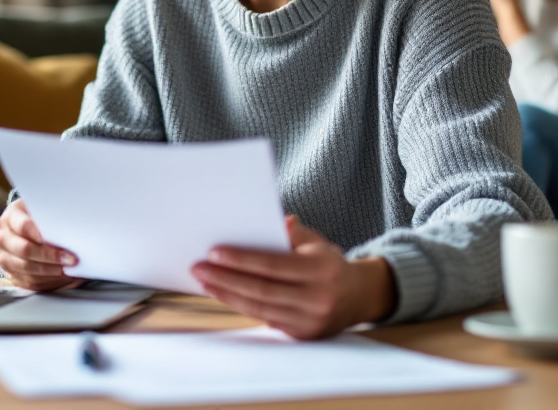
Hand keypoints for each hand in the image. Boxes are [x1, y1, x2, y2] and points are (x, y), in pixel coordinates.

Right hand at [0, 199, 80, 291]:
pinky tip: (61, 277)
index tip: (59, 239)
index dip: (41, 234)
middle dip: (50, 256)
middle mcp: (3, 237)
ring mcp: (5, 257)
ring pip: (27, 269)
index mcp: (10, 217)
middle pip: (25, 250)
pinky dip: (48, 281)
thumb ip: (52, 215)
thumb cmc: (39, 218)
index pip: (24, 226)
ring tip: (69, 269)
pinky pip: (29, 282)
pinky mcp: (10, 274)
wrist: (27, 229)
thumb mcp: (43, 210)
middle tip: (71, 259)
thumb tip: (73, 225)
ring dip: (51, 271)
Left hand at [191, 216, 395, 339]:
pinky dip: (242, 307)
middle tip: (199, 268)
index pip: (273, 264)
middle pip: (261, 290)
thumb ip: (293, 233)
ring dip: (228, 295)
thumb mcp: (317, 242)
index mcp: (321, 270)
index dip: (241, 260)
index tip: (213, 252)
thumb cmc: (330, 264)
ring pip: (259, 309)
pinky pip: (265, 320)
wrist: (359, 297)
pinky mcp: (302, 335)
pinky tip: (224, 295)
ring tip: (205, 282)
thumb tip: (272, 221)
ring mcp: (310, 321)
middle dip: (225, 279)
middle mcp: (317, 298)